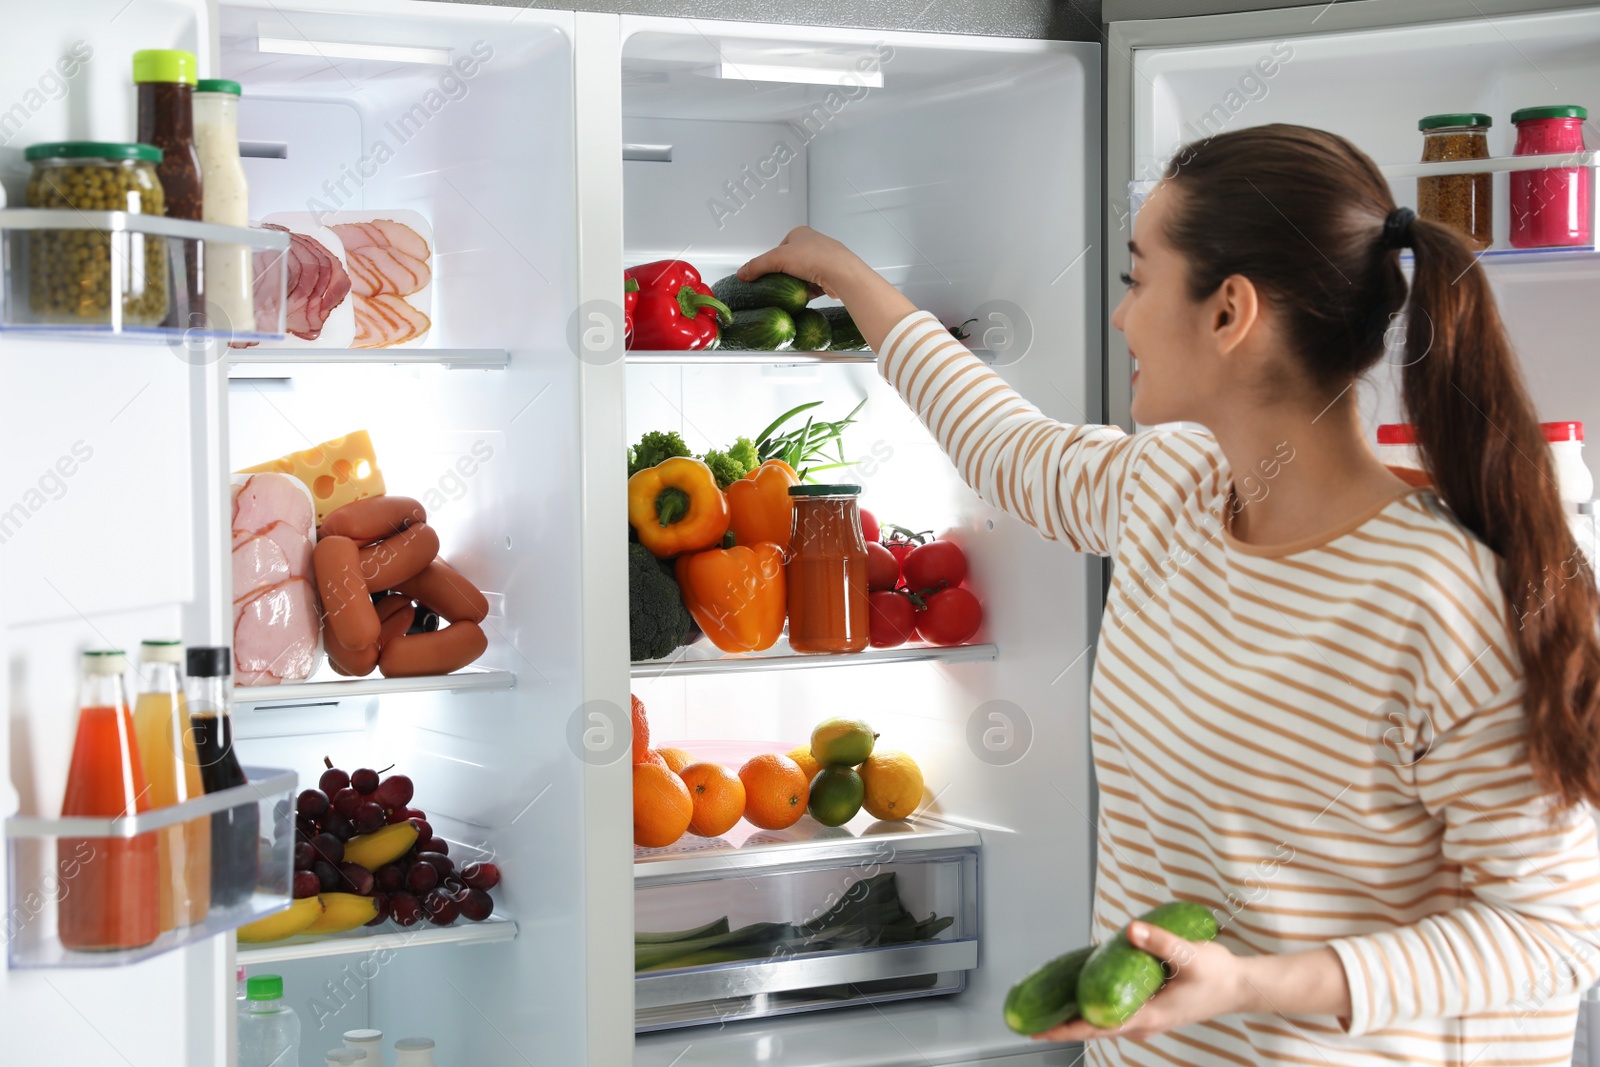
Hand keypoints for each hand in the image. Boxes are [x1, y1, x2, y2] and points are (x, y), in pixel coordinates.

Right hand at [737, 226, 862, 299]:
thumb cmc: (815, 257)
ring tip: (790, 291)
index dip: (770, 262)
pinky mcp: (829, 276)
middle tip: (777, 284)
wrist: (841, 273)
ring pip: (800, 275)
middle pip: (789, 263)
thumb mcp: (777, 259)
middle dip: (783, 275)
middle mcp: (812, 244)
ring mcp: (822, 260)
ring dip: (794, 284)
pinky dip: (805, 292)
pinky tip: (802, 297)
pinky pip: (811, 286)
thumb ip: (757, 266)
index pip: (778, 249)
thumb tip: (742, 273)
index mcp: (800, 233)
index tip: (765, 273)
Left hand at [1034, 922, 1254, 1043]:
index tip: (1041, 1030)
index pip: (1099, 1026)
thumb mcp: (1190, 955)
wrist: (1241, 987)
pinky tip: (1077, 996)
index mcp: (1149, 1016)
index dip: (1067, 1028)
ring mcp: (1146, 1018)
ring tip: (1046, 1011)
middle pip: (1094, 1028)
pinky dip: (1092, 1008)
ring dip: (1075, 1018)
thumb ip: (1160, 942)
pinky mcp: (1149, 1009)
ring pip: (1103, 1022)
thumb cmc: (1218, 974)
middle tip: (1030, 1023)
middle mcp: (1144, 1022)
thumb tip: (1131, 930)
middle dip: (1062, 1026)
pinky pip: (1114, 1012)